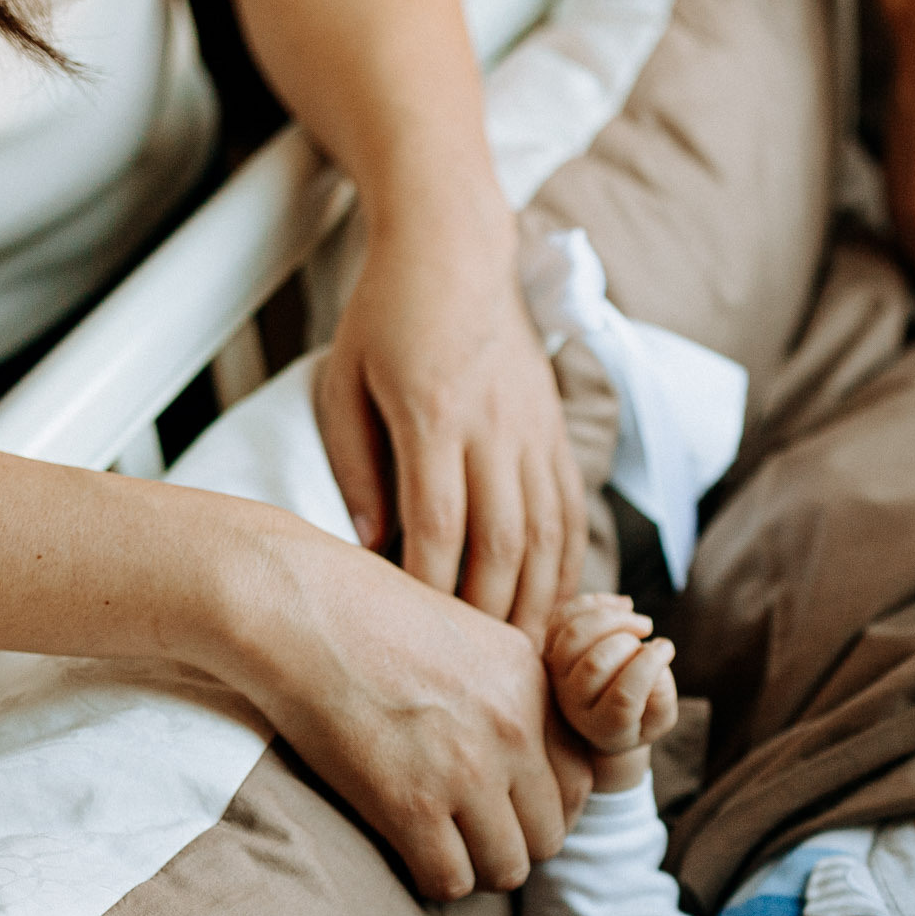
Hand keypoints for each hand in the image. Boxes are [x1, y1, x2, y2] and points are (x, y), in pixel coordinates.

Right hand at [203, 524, 593, 900]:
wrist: (297, 609)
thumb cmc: (365, 615)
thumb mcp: (468, 637)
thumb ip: (508, 692)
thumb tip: (526, 750)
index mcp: (532, 685)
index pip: (581, 781)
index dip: (547, 805)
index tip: (512, 807)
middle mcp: (513, 729)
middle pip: (549, 833)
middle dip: (513, 840)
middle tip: (473, 832)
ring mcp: (466, 770)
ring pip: (507, 867)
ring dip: (476, 865)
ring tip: (443, 845)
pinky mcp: (410, 804)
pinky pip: (449, 880)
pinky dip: (432, 876)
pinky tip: (408, 850)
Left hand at [316, 202, 586, 641]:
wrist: (455, 243)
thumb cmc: (386, 312)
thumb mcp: (342, 382)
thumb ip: (355, 466)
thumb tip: (372, 547)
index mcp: (433, 412)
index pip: (440, 524)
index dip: (433, 590)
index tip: (420, 640)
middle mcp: (494, 425)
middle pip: (503, 541)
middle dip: (491, 614)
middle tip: (477, 673)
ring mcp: (535, 428)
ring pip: (548, 532)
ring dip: (539, 602)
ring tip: (525, 660)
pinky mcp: (557, 428)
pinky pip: (572, 509)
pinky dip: (568, 564)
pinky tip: (556, 607)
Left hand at [546, 593, 676, 791]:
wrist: (601, 716)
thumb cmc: (636, 716)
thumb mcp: (657, 720)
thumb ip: (662, 698)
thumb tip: (655, 654)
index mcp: (603, 727)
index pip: (623, 697)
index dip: (649, 668)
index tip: (667, 648)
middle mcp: (572, 702)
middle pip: (595, 665)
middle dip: (630, 643)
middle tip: (648, 640)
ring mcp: (557, 674)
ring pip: (575, 635)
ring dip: (612, 618)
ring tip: (640, 623)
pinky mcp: (551, 648)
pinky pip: (565, 615)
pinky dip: (596, 602)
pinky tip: (624, 607)